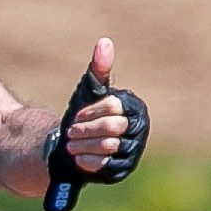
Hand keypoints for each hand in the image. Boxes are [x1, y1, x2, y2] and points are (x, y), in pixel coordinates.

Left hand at [45, 38, 148, 210]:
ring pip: (108, 146)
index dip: (90, 112)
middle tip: (71, 131)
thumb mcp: (89, 91)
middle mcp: (140, 129)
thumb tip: (104, 42)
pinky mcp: (124, 168)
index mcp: (134, 107)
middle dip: (86, 130)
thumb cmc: (84, 114)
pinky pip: (107, 165)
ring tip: (72, 144)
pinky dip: (88, 160)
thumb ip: (98, 69)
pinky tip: (78, 157)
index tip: (77, 114)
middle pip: (111, 128)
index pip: (113, 108)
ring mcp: (133, 150)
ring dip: (84, 145)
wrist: (74, 144)